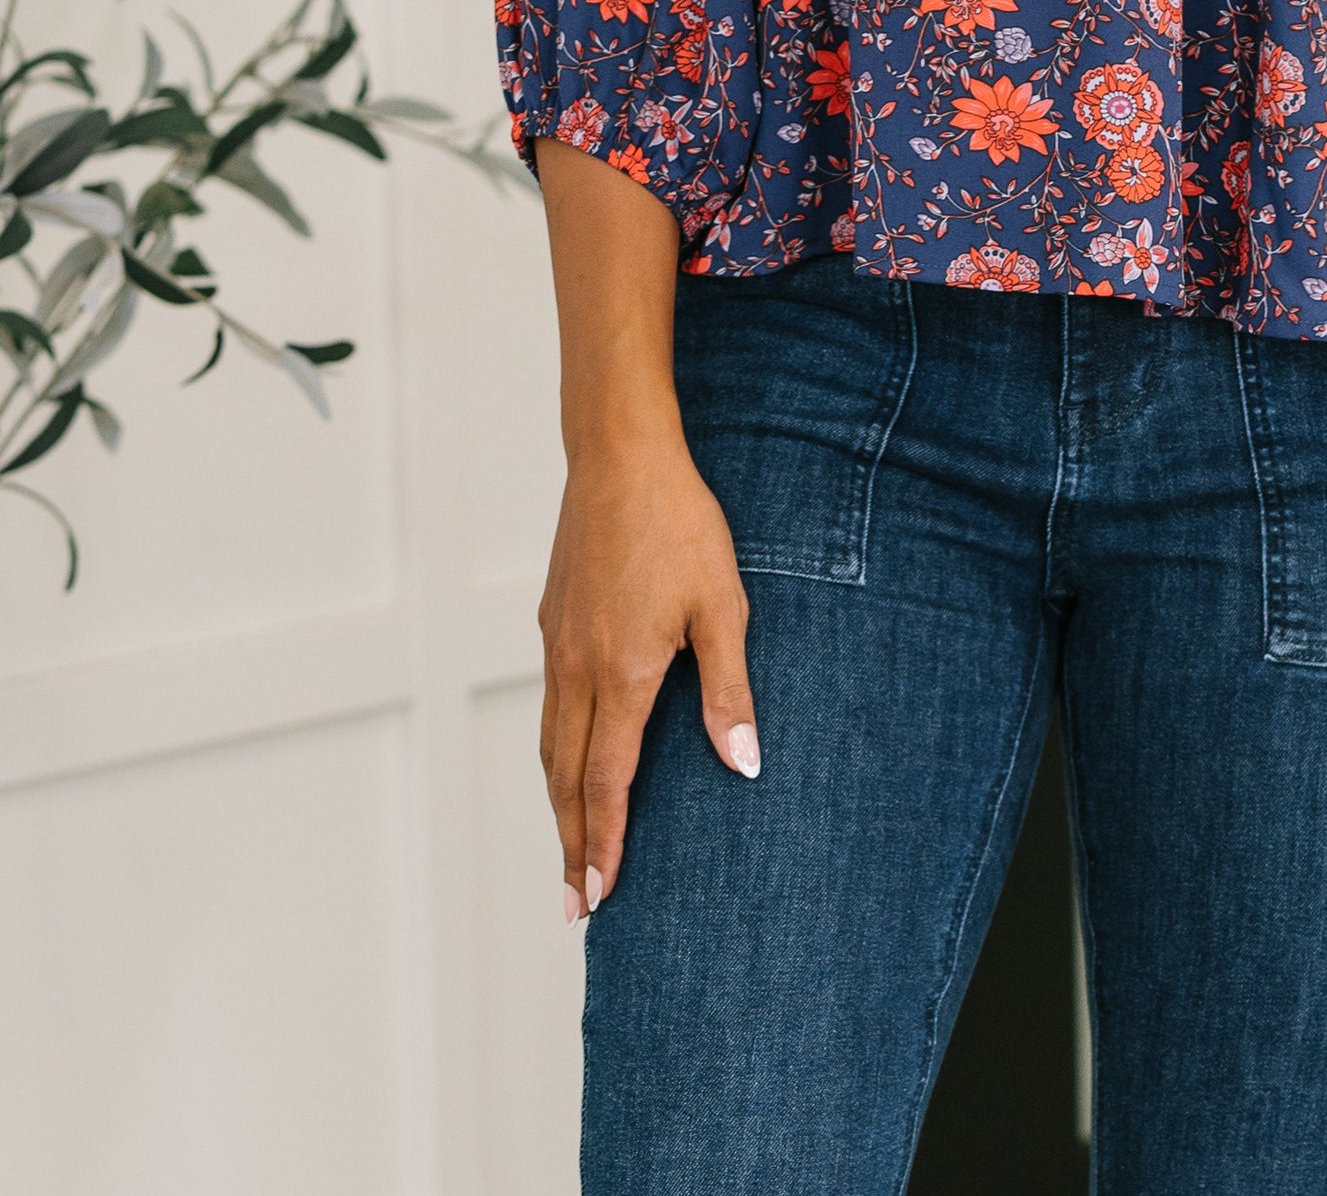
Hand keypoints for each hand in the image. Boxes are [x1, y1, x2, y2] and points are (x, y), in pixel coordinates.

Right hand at [538, 433, 758, 925]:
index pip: (608, 782)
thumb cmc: (679, 524)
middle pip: (567, 779)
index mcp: (622, 674)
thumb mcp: (723, 605)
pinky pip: (550, 705)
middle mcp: (578, 669)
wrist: (619, 456)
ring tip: (569, 849)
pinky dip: (554, 753)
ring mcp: (558, 645)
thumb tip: (743, 763)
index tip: (600, 896)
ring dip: (559, 805)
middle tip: (575, 904)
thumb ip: (729, 689)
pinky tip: (567, 758)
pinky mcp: (553, 621)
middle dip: (573, 845)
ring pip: (551, 744)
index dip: (606, 843)